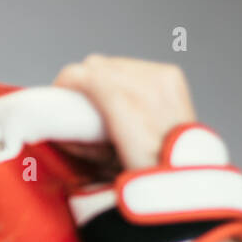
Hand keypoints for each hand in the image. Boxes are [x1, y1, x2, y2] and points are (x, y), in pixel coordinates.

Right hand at [51, 54, 196, 170]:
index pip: (84, 75)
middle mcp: (148, 85)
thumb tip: (59, 128)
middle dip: (82, 82)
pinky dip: (124, 78)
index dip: (64, 82)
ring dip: (102, 78)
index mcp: (127, 107)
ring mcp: (163, 78)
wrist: (185, 179)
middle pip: (97, 64)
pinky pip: (136, 66)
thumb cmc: (146, 177)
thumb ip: (79, 141)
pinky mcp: (171, 76)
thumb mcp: (104, 163)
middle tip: (77, 104)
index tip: (56, 94)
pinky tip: (125, 99)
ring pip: (114, 63)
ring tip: (103, 104)